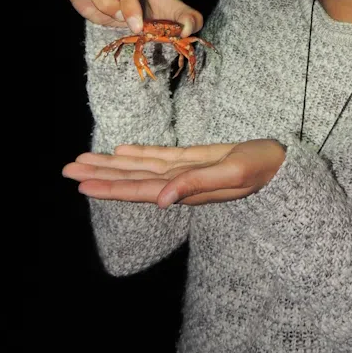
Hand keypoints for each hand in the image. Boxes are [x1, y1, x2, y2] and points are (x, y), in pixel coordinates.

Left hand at [62, 139, 286, 206]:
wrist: (284, 165)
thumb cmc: (263, 169)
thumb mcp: (232, 173)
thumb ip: (195, 184)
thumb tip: (160, 201)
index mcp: (185, 189)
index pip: (139, 189)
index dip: (110, 186)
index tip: (81, 183)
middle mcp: (180, 183)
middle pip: (132, 178)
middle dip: (100, 174)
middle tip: (67, 169)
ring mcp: (186, 171)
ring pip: (142, 167)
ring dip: (112, 164)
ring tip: (84, 160)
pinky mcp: (196, 158)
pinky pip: (161, 157)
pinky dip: (139, 153)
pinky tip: (122, 151)